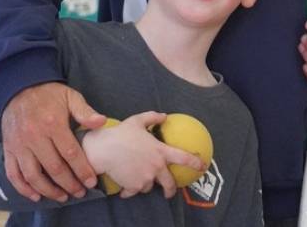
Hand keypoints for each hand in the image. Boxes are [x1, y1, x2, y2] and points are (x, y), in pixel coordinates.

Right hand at [1, 82, 105, 201]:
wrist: (20, 86)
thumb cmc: (50, 93)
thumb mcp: (71, 96)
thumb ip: (85, 111)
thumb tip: (102, 122)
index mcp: (53, 124)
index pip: (70, 153)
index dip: (82, 170)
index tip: (91, 182)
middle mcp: (34, 137)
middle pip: (53, 168)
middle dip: (69, 184)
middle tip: (80, 193)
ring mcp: (19, 144)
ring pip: (33, 175)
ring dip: (48, 190)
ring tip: (62, 197)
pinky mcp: (8, 149)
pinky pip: (13, 173)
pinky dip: (23, 188)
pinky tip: (35, 196)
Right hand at [82, 112, 205, 198]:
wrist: (103, 150)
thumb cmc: (120, 134)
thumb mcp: (137, 121)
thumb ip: (152, 117)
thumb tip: (163, 116)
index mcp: (160, 151)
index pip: (183, 157)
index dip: (195, 163)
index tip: (202, 166)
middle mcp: (156, 166)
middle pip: (169, 183)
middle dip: (171, 190)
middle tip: (169, 192)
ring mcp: (146, 178)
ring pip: (149, 186)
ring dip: (144, 183)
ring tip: (133, 175)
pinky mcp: (134, 187)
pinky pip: (134, 191)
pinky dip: (130, 189)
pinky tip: (124, 184)